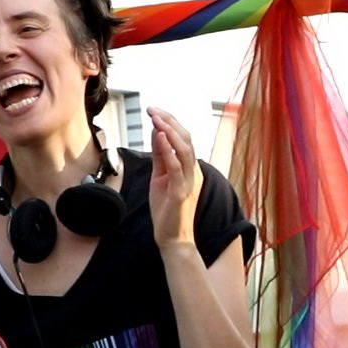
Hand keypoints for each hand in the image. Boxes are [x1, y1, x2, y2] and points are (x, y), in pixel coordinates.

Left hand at [148, 108, 201, 248]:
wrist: (172, 238)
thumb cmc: (166, 209)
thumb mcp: (160, 176)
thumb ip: (160, 156)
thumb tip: (157, 132)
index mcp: (190, 167)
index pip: (183, 139)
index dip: (170, 122)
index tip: (154, 111)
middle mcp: (194, 172)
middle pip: (186, 140)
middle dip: (169, 122)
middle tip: (153, 110)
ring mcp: (190, 182)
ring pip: (184, 150)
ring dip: (169, 132)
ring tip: (156, 118)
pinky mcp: (182, 192)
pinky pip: (178, 168)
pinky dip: (170, 151)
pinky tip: (161, 138)